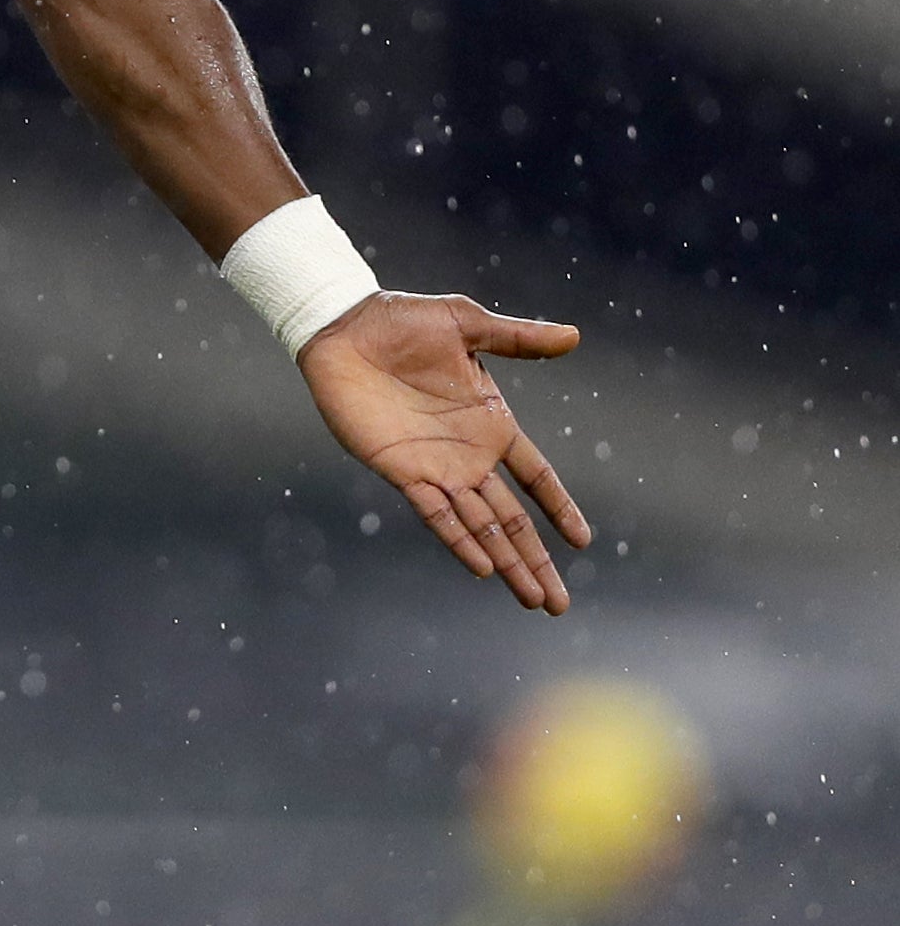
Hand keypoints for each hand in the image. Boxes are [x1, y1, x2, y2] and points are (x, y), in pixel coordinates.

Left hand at [296, 291, 590, 613]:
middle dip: (536, 561)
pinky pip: (436, 514)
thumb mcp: (467, 323)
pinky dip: (460, 541)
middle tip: (558, 605)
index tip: (582, 541)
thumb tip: (575, 337)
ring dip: (505, 564)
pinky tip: (482, 568)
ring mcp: (436, 468)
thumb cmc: (403, 320)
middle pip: (512, 520)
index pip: (536, 475)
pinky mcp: (401, 471)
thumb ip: (518, 338)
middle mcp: (468, 456)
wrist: (343, 328)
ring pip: (480, 527)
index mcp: (492, 423)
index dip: (558, 506)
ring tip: (533, 600)